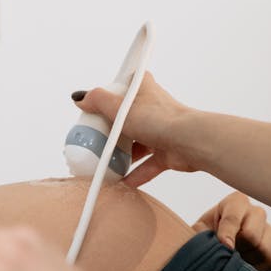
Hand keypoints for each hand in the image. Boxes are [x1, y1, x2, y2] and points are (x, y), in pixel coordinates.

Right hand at [73, 72, 198, 187]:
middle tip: (94, 140)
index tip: (92, 110)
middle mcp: (152, 107)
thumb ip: (98, 100)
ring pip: (137, 143)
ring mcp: (160, 130)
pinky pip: (147, 164)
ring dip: (122, 154)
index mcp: (143, 88)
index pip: (121, 88)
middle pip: (126, 118)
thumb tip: (81, 98)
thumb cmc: (159, 118)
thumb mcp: (119, 106)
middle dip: (111, 131)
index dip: (107, 98)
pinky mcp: (167, 151)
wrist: (189, 141)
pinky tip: (122, 182)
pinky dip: (135, 174)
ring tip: (105, 163)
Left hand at [193, 192, 270, 270]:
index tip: (224, 246)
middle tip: (227, 253)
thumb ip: (201, 233)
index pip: (234, 218)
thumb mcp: (198, 230)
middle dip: (237, 248)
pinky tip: (245, 265)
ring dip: (247, 260)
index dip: (226, 235)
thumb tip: (216, 245)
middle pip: (252, 235)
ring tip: (235, 259)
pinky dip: (258, 268)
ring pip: (263, 249)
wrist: (213, 248)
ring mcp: (268, 230)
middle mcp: (256, 212)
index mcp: (236, 202)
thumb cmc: (205, 236)